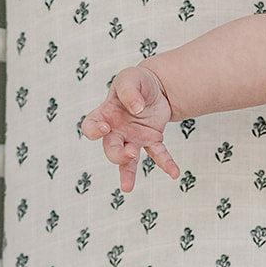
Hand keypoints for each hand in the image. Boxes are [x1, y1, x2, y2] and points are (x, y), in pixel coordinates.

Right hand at [81, 64, 179, 192]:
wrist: (155, 86)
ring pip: (127, 160)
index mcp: (105, 114)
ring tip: (127, 188)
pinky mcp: (152, 140)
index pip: (91, 126)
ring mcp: (133, 138)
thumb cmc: (136, 81)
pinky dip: (166, 164)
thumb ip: (130, 91)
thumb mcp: (130, 78)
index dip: (94, 130)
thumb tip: (136, 109)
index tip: (104, 129)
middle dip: (118, 154)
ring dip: (127, 173)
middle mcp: (117, 130)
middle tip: (130, 153)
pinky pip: (158, 155)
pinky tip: (174, 173)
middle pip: (110, 148)